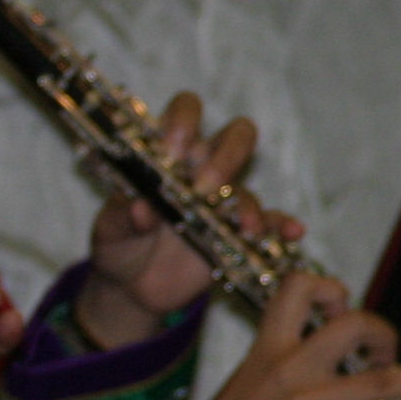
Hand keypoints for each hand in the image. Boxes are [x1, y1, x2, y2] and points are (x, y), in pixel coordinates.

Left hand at [80, 92, 301, 349]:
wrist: (130, 287)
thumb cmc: (118, 243)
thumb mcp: (109, 229)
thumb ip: (122, 216)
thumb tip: (141, 208)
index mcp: (167, 153)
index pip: (185, 112)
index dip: (183, 122)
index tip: (171, 151)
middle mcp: (201, 168)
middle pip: (235, 136)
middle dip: (226, 157)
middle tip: (205, 188)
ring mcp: (223, 201)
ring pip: (248, 186)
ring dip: (247, 204)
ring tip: (241, 226)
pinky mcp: (238, 233)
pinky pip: (270, 223)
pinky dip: (281, 225)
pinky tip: (290, 231)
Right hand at [110, 269, 400, 399]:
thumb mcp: (243, 390)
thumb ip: (283, 379)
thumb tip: (325, 385)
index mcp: (265, 350)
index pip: (298, 289)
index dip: (331, 289)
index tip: (342, 308)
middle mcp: (287, 369)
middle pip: (353, 324)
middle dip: (384, 334)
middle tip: (385, 356)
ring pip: (379, 380)